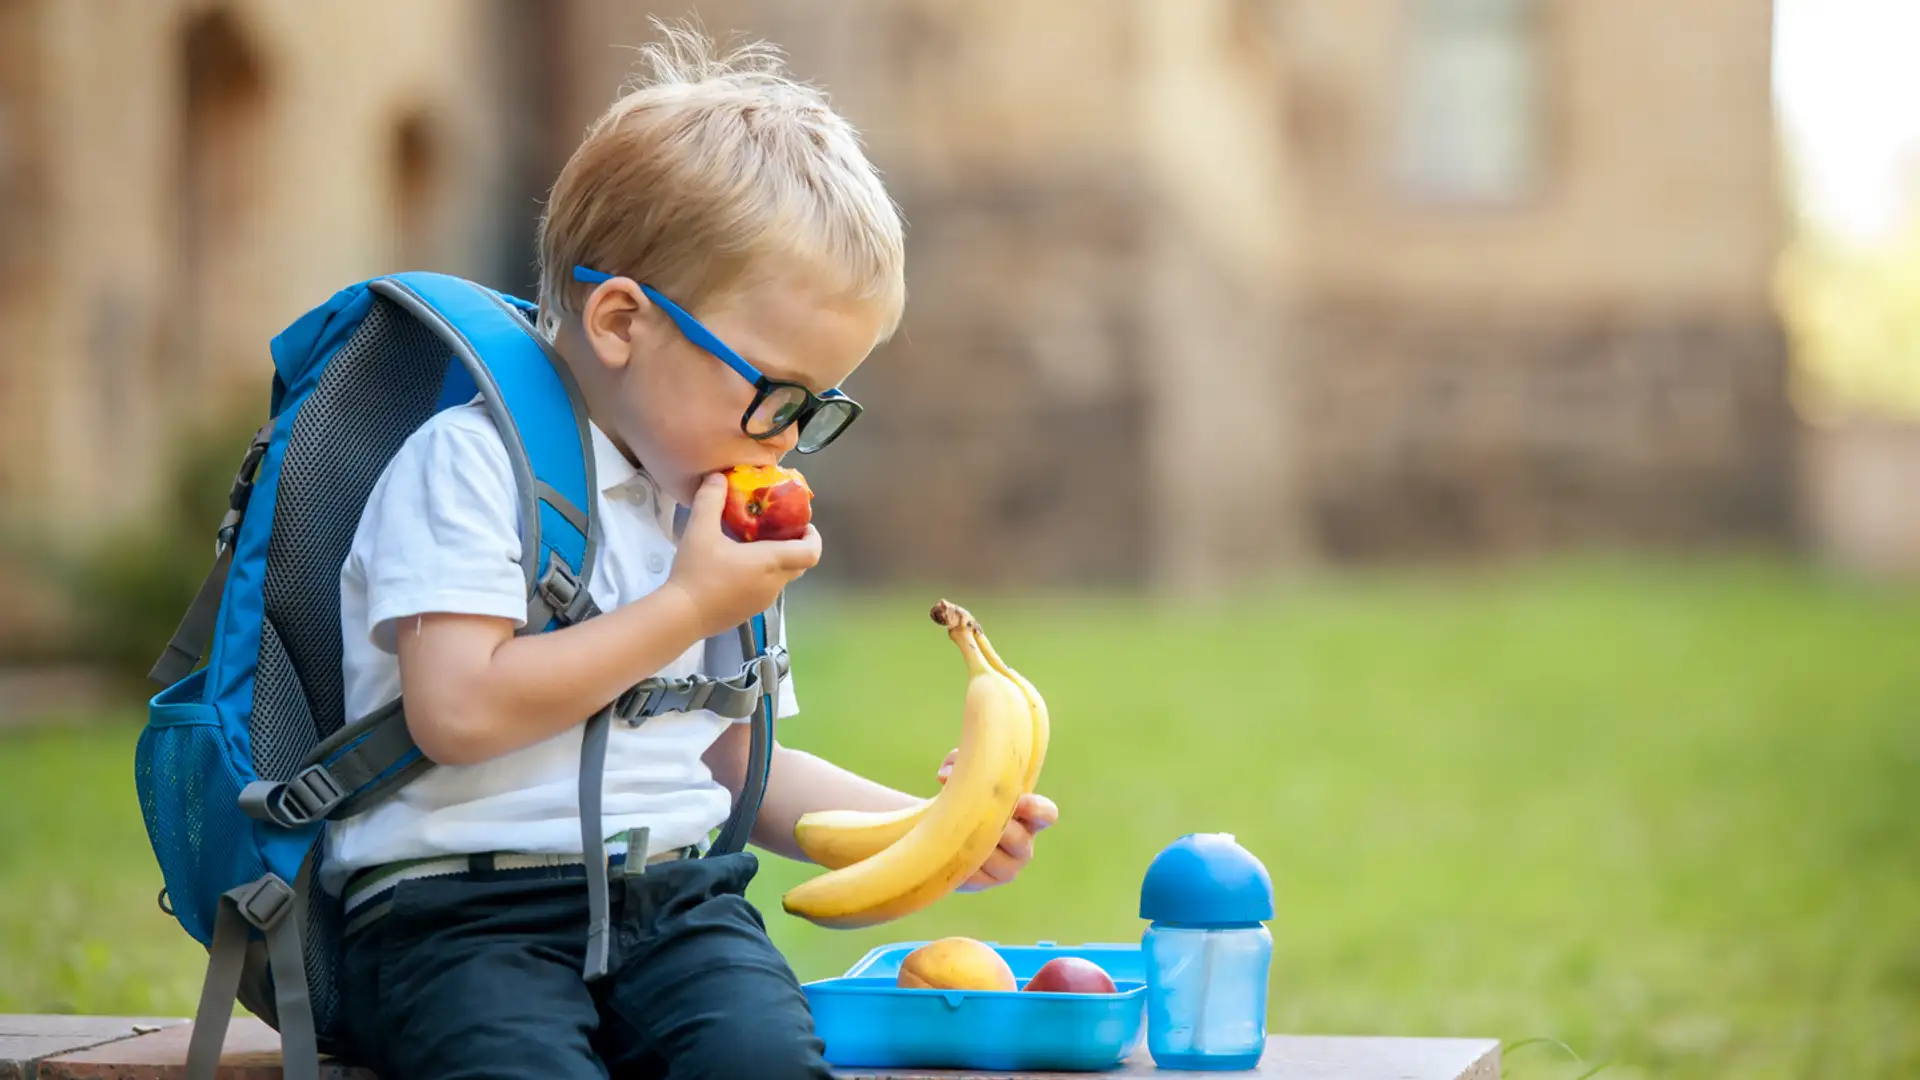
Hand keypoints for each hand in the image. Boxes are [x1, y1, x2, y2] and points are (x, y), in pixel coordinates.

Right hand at [666, 472, 820, 637]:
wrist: (682, 615)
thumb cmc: (696, 572)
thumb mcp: (700, 530)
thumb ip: (710, 500)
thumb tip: (718, 477)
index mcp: (770, 562)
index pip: (811, 552)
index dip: (814, 538)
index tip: (804, 525)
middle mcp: (774, 583)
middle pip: (799, 564)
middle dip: (795, 546)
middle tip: (776, 530)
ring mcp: (763, 600)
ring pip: (782, 578)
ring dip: (777, 561)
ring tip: (754, 545)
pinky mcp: (750, 612)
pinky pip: (766, 590)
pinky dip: (763, 576)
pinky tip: (737, 568)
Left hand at [936, 749, 1057, 891]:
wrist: (944, 832)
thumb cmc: (964, 798)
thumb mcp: (965, 775)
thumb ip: (960, 763)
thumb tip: (945, 775)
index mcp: (1030, 818)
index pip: (1046, 815)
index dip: (1035, 808)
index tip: (1015, 799)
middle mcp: (1023, 846)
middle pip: (1018, 839)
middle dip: (994, 825)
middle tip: (970, 813)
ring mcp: (1004, 869)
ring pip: (993, 857)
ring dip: (973, 841)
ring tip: (954, 829)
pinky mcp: (980, 883)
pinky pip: (972, 872)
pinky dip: (958, 857)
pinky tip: (947, 846)